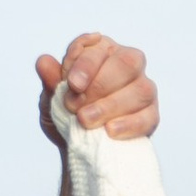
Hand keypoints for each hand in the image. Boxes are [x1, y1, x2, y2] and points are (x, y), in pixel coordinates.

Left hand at [38, 33, 157, 140]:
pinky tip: (109, 131)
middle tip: (75, 106)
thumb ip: (51, 81)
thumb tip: (43, 62)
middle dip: (100, 85)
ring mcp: (144, 90)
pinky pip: (148, 117)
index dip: (85, 64)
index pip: (99, 48)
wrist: (79, 148)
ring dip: (110, 106)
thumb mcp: (52, 99)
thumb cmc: (67, 115)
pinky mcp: (151, 115)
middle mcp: (128, 65)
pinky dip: (129, 124)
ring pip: (140, 90)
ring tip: (86, 121)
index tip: (72, 85)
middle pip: (127, 62)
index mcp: (103, 51)